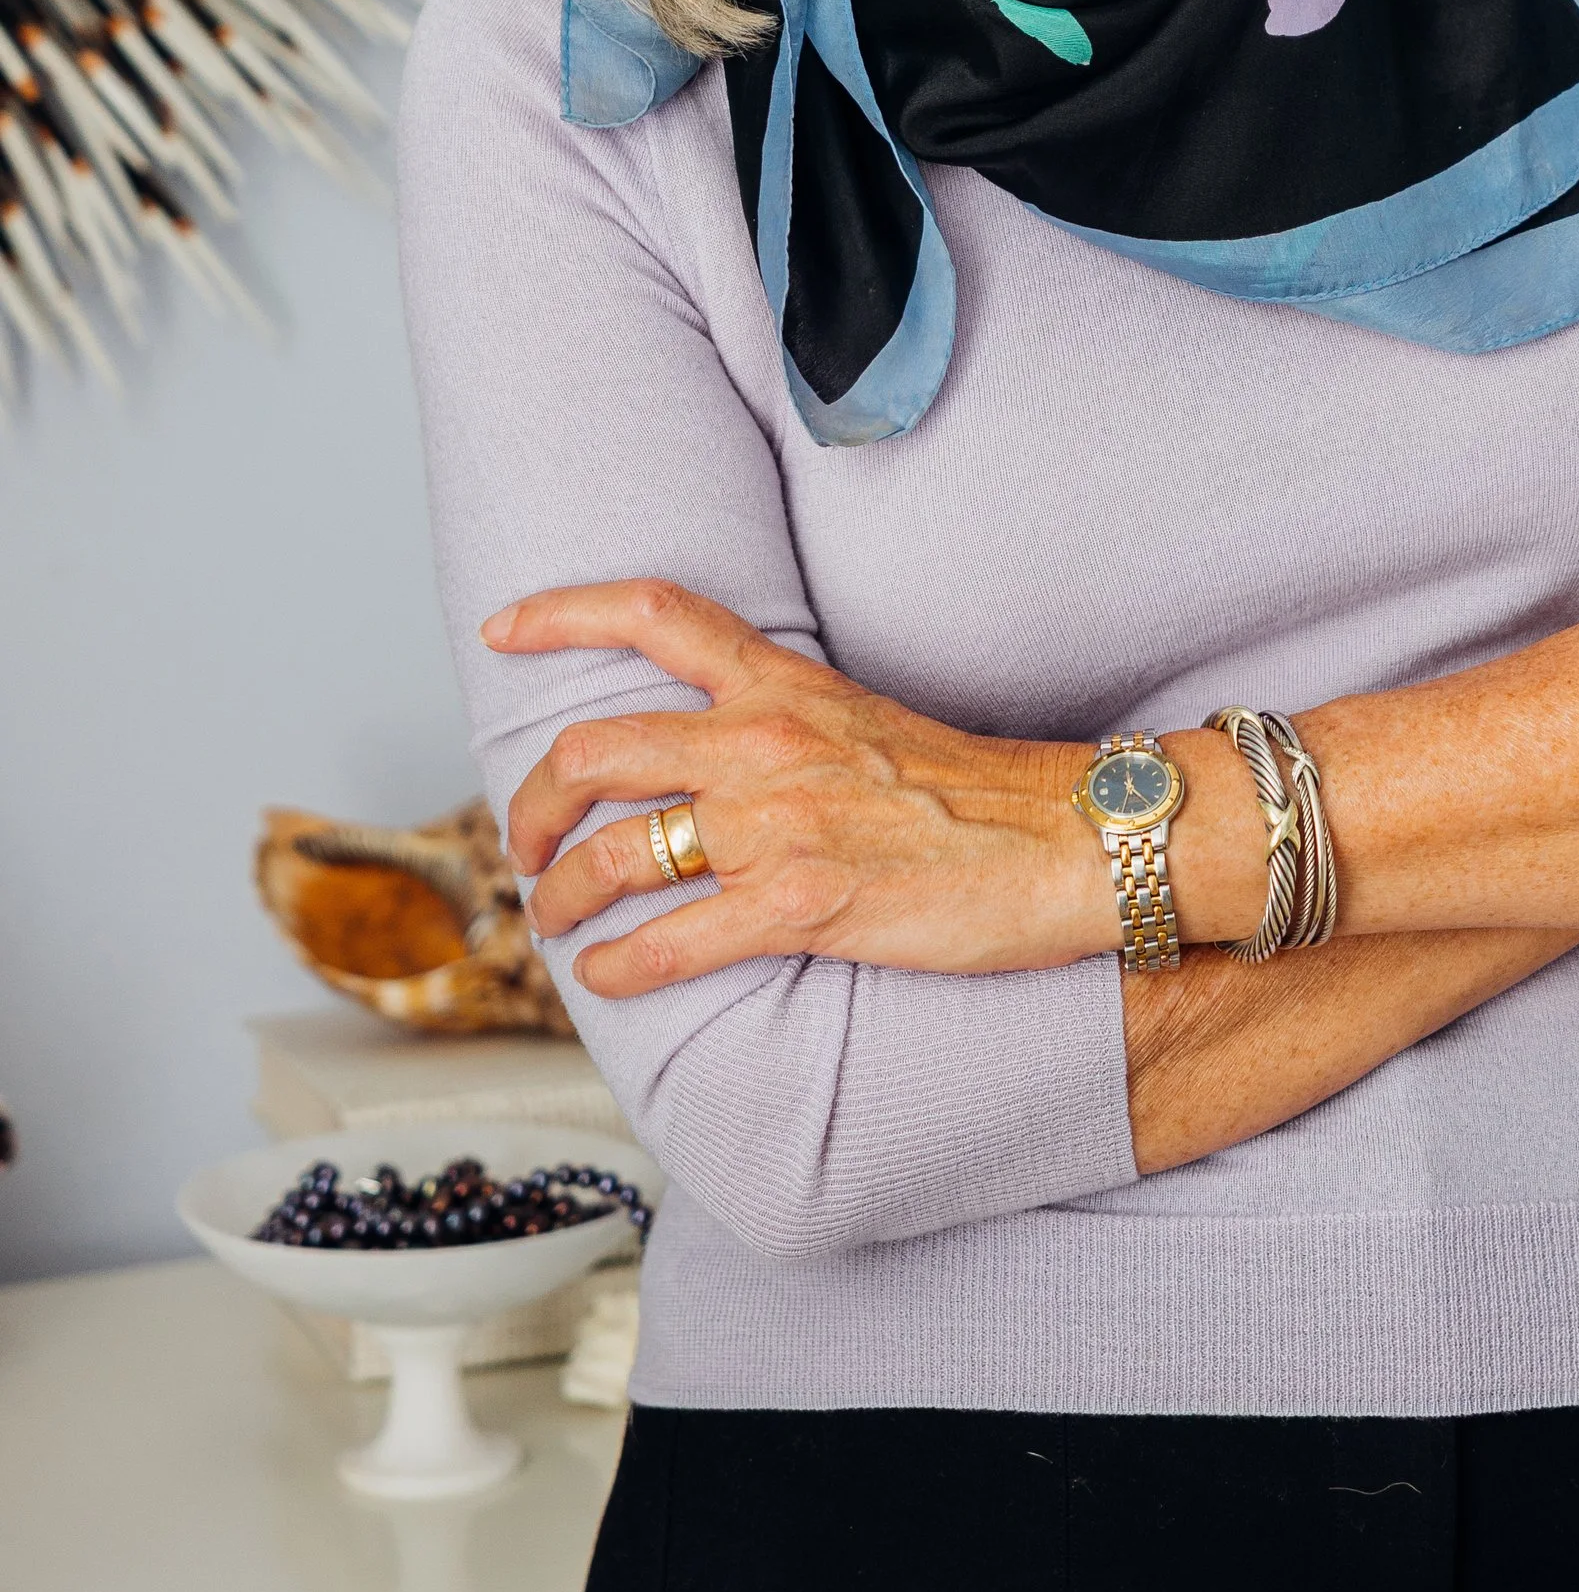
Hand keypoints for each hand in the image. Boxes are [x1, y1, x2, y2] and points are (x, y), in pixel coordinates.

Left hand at [487, 581, 1113, 995]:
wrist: (1063, 840)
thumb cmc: (973, 793)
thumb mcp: (864, 721)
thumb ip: (783, 725)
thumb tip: (711, 759)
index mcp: (785, 686)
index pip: (657, 614)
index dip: (564, 613)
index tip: (503, 628)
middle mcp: (766, 743)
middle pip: (596, 750)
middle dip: (535, 805)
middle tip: (529, 844)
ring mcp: (779, 824)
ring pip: (614, 854)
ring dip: (562, 898)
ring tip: (559, 921)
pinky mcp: (802, 905)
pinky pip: (670, 943)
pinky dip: (620, 969)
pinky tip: (612, 978)